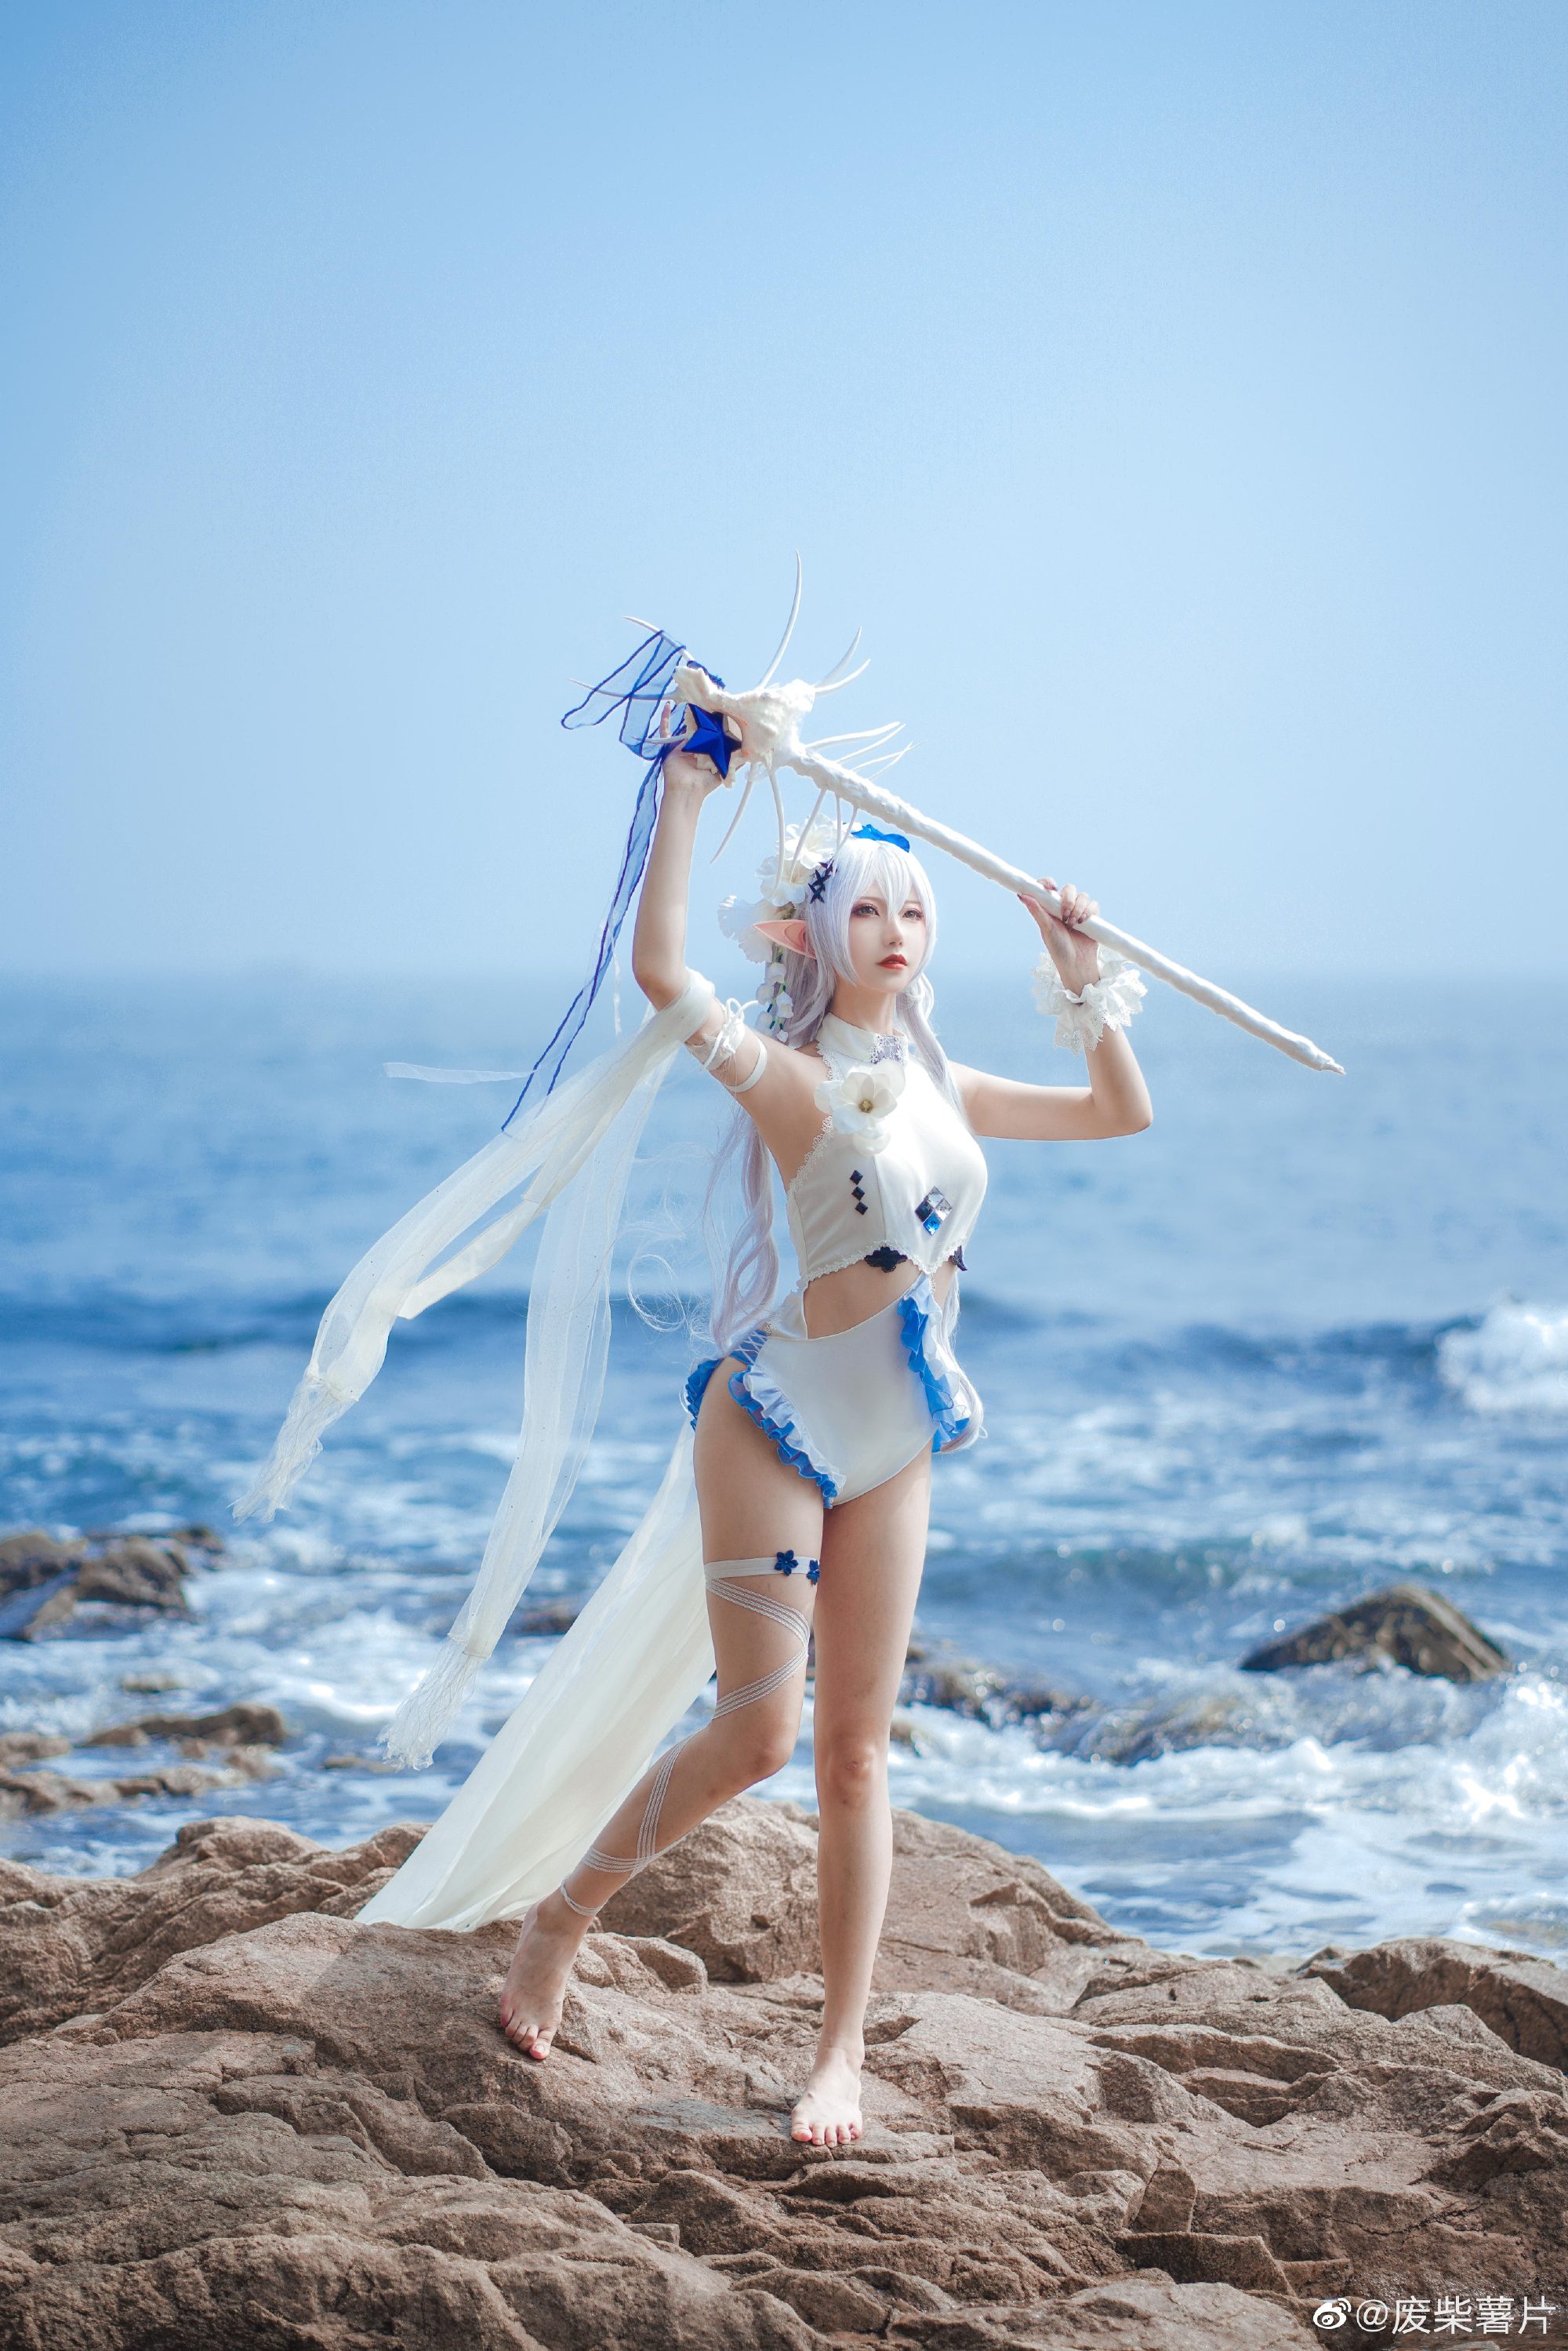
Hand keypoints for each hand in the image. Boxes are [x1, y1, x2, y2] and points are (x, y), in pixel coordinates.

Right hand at [658, 700, 737, 798]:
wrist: (687, 790)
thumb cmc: (705, 783)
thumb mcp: (724, 770)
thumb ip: (735, 761)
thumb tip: (749, 753)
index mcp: (708, 752)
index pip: (713, 734)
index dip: (717, 724)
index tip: (722, 712)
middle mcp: (696, 748)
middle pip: (700, 728)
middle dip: (704, 717)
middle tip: (709, 702)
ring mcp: (683, 746)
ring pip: (685, 726)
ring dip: (688, 715)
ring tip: (694, 701)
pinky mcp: (671, 746)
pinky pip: (666, 731)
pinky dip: (665, 719)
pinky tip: (668, 706)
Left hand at [1018, 874, 1100, 992]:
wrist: (1077, 964)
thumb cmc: (1058, 949)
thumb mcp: (1046, 929)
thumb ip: (1037, 911)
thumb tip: (1022, 895)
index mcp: (1050, 908)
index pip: (1048, 888)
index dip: (1048, 883)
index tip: (1051, 887)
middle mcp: (1064, 907)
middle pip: (1069, 889)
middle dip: (1068, 899)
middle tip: (1065, 914)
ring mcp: (1078, 911)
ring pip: (1083, 896)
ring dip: (1078, 908)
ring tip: (1072, 924)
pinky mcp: (1091, 917)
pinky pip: (1094, 905)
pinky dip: (1089, 911)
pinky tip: (1083, 922)